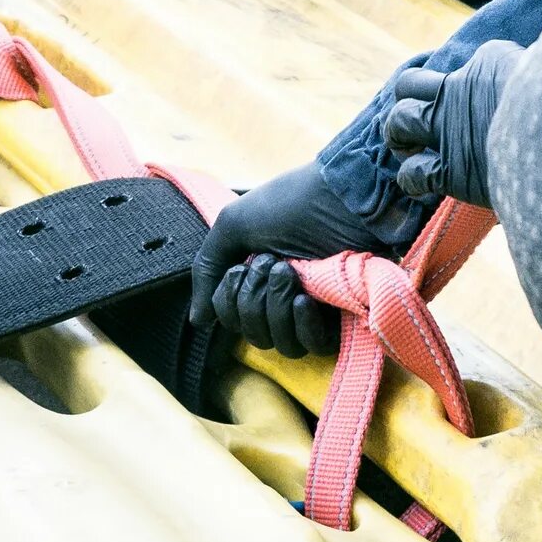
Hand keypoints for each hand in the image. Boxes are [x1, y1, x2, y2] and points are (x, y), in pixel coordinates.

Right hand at [187, 162, 386, 358]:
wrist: (342, 195)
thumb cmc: (291, 203)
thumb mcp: (235, 225)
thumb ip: (208, 268)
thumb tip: (199, 319)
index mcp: (258, 278)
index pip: (231, 318)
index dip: (229, 300)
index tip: (242, 267)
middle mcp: (283, 298)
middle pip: (253, 335)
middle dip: (254, 300)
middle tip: (272, 263)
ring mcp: (314, 309)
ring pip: (282, 345)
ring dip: (276, 309)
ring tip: (290, 274)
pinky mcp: (342, 317)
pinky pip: (314, 346)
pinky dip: (302, 326)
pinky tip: (304, 301)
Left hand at [379, 42, 525, 208]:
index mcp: (488, 59)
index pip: (474, 60)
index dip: (476, 76)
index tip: (489, 92)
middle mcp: (458, 91)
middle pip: (409, 84)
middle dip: (408, 100)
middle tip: (417, 118)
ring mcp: (447, 130)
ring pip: (398, 122)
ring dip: (398, 134)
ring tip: (406, 146)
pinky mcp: (449, 170)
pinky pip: (414, 174)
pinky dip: (412, 178)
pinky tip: (420, 181)